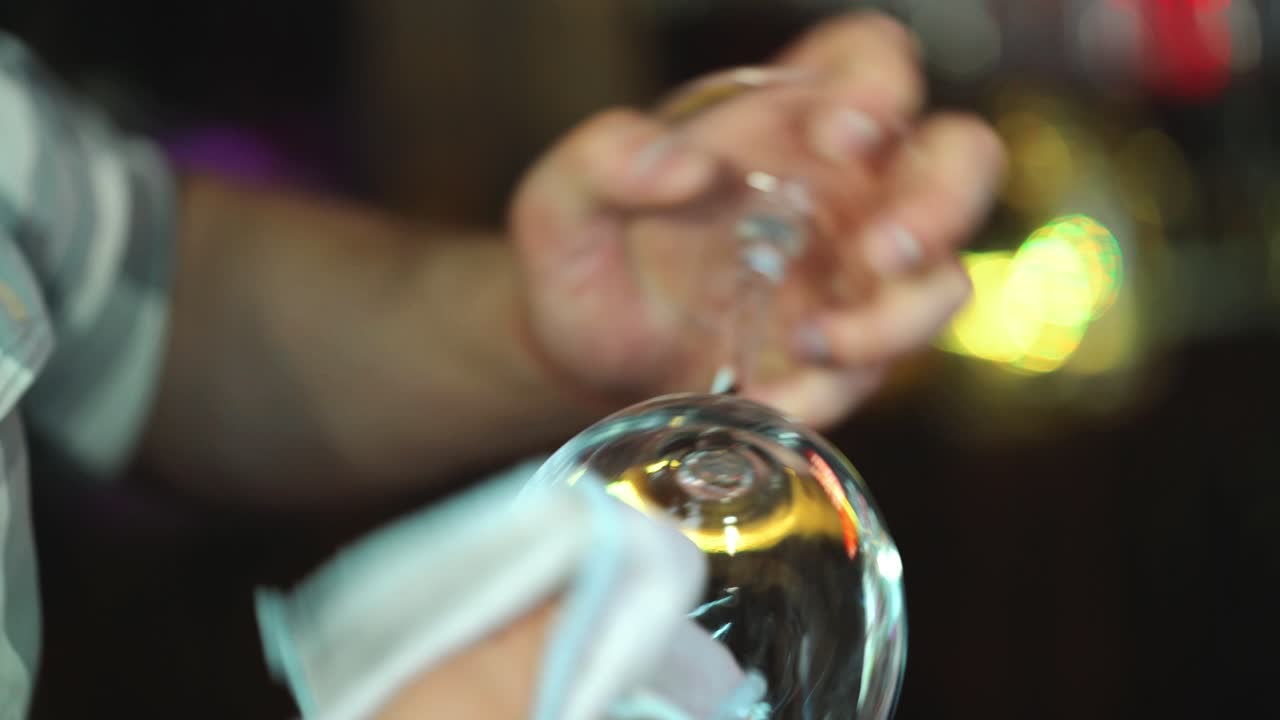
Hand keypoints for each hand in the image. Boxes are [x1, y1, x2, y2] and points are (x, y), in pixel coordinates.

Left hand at [511, 11, 1005, 427]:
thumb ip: (601, 161)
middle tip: (880, 249)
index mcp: (786, 122)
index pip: (872, 62)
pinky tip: (774, 396)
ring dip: (900, 314)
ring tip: (819, 340)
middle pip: (958, 160)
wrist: (584, 357)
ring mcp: (852, 273)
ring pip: (943, 276)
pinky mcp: (844, 351)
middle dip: (941, 202)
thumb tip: (680, 165)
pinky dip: (838, 388)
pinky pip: (881, 367)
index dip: (881, 86)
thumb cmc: (586, 259)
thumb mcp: (561, 203)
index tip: (840, 132)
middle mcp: (841, 189)